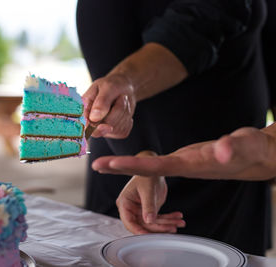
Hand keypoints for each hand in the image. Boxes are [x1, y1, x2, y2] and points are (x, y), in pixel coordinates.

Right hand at [83, 73, 135, 138]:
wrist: (124, 88)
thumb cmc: (112, 85)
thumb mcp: (107, 87)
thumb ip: (101, 101)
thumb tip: (94, 118)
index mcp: (83, 109)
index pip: (84, 124)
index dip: (93, 128)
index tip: (104, 125)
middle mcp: (90, 122)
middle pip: (103, 128)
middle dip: (117, 112)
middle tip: (122, 97)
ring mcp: (103, 129)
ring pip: (115, 129)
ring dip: (124, 113)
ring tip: (122, 100)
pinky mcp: (115, 133)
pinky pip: (123, 131)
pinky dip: (127, 119)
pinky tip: (125, 110)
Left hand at [92, 127, 275, 180]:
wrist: (253, 157)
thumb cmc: (250, 151)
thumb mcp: (245, 145)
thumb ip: (234, 147)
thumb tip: (223, 150)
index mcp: (190, 165)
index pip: (156, 166)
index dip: (133, 165)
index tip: (111, 164)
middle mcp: (181, 167)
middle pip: (145, 170)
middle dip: (119, 168)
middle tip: (95, 165)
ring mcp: (180, 164)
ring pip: (147, 167)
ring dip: (124, 165)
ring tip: (102, 164)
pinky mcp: (182, 160)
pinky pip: (154, 162)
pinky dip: (138, 162)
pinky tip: (127, 161)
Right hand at [116, 151, 185, 233]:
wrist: (153, 165)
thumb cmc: (145, 174)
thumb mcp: (147, 190)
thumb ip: (148, 206)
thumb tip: (149, 221)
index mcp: (125, 203)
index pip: (129, 222)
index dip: (139, 231)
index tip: (150, 236)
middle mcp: (131, 208)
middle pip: (143, 225)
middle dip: (158, 227)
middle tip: (172, 227)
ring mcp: (140, 210)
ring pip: (153, 224)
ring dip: (167, 224)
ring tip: (178, 222)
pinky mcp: (149, 210)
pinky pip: (159, 219)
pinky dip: (169, 219)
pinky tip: (177, 217)